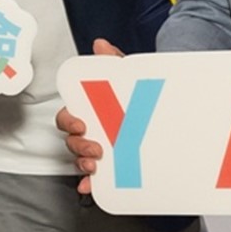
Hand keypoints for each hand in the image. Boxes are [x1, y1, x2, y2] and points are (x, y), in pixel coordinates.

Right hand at [56, 38, 123, 194]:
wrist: (163, 116)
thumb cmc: (138, 96)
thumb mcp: (127, 77)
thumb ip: (112, 62)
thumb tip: (100, 44)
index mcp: (90, 111)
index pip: (67, 117)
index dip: (69, 121)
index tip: (81, 123)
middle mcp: (92, 132)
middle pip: (72, 141)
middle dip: (79, 146)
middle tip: (97, 147)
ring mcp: (101, 151)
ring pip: (81, 160)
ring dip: (83, 165)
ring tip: (95, 166)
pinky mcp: (112, 168)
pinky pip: (96, 179)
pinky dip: (91, 184)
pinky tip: (92, 186)